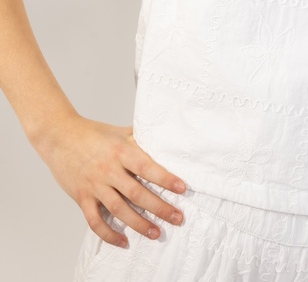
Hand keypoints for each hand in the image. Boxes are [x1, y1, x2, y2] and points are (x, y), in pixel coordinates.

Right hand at [39, 115, 185, 247]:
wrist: (59, 136)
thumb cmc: (92, 132)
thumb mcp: (118, 132)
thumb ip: (139, 139)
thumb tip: (162, 142)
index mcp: (120, 151)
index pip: (146, 167)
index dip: (165, 178)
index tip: (181, 188)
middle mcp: (108, 170)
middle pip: (137, 193)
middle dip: (159, 207)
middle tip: (177, 217)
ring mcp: (94, 185)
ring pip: (119, 210)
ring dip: (139, 224)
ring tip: (156, 232)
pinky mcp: (82, 197)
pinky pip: (95, 221)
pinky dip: (109, 234)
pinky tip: (123, 241)